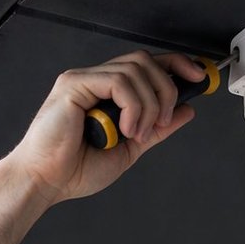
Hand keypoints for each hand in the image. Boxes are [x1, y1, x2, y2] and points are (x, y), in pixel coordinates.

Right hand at [8, 51, 207, 205]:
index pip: (147, 65)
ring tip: (136, 133)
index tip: (199, 78)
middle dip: (166, 90)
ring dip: (148, 104)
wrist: (45, 182)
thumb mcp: (129, 149)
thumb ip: (156, 129)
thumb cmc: (73, 169)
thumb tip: (186, 111)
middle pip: (146, 61)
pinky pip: (118, 81)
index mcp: (107, 93)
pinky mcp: (74, 84)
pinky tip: (124, 128)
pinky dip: (132, 106)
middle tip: (163, 121)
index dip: (176, 66)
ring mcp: (84, 80)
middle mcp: (96, 81)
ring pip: (136, 70)